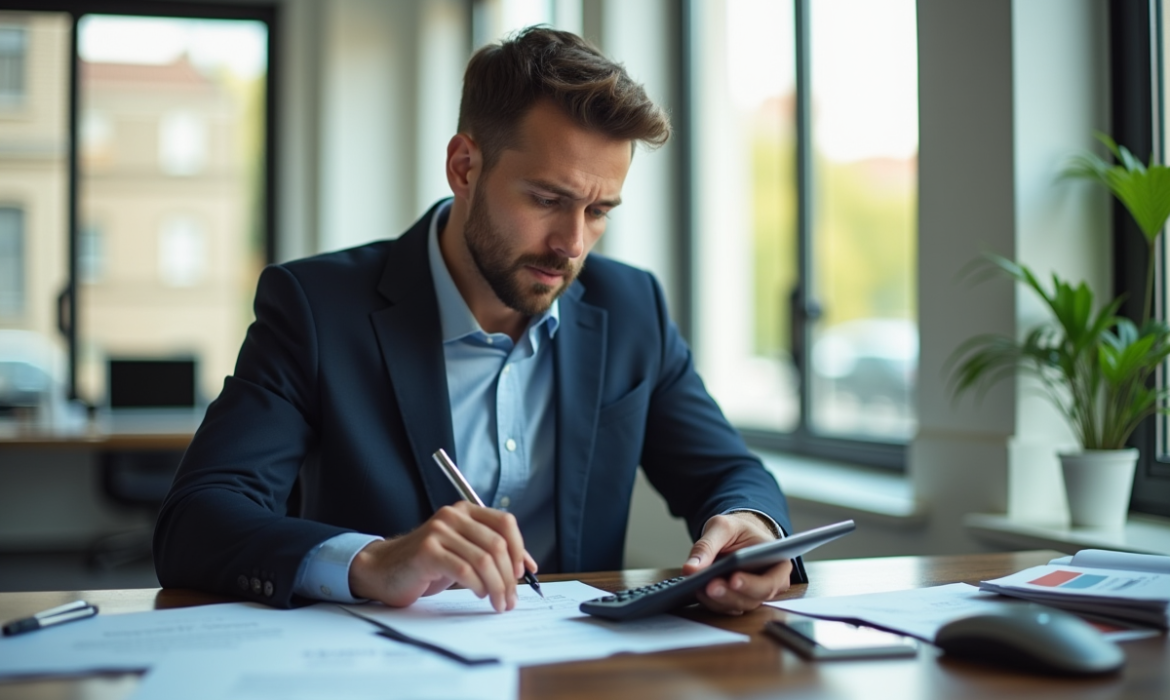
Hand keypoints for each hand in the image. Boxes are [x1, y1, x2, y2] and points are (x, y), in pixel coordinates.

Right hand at [348, 501, 537, 611]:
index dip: (520, 548)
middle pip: (497, 545)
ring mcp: (438, 531)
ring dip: (497, 586)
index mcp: (465, 511)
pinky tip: (479, 594)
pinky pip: (464, 570)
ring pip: (483, 560)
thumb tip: (528, 567)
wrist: (384, 570)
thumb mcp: (463, 551)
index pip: (505, 522)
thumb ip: (490, 552)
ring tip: (499, 602)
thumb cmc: (427, 564)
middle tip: (511, 598)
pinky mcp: (427, 551)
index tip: (523, 572)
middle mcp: (453, 516)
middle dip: (510, 576)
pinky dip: (477, 586)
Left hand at [682, 512, 791, 615]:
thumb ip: (707, 545)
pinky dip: (709, 601)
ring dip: (716, 600)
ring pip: (736, 606)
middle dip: (729, 594)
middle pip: (752, 598)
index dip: (753, 584)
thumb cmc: (737, 531)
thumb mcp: (722, 527)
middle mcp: (768, 585)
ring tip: (699, 588)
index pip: (771, 581)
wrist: (734, 536)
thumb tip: (690, 569)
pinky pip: (723, 607)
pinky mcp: (734, 601)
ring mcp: (751, 595)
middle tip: (710, 586)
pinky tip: (697, 591)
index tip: (734, 579)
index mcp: (778, 564)